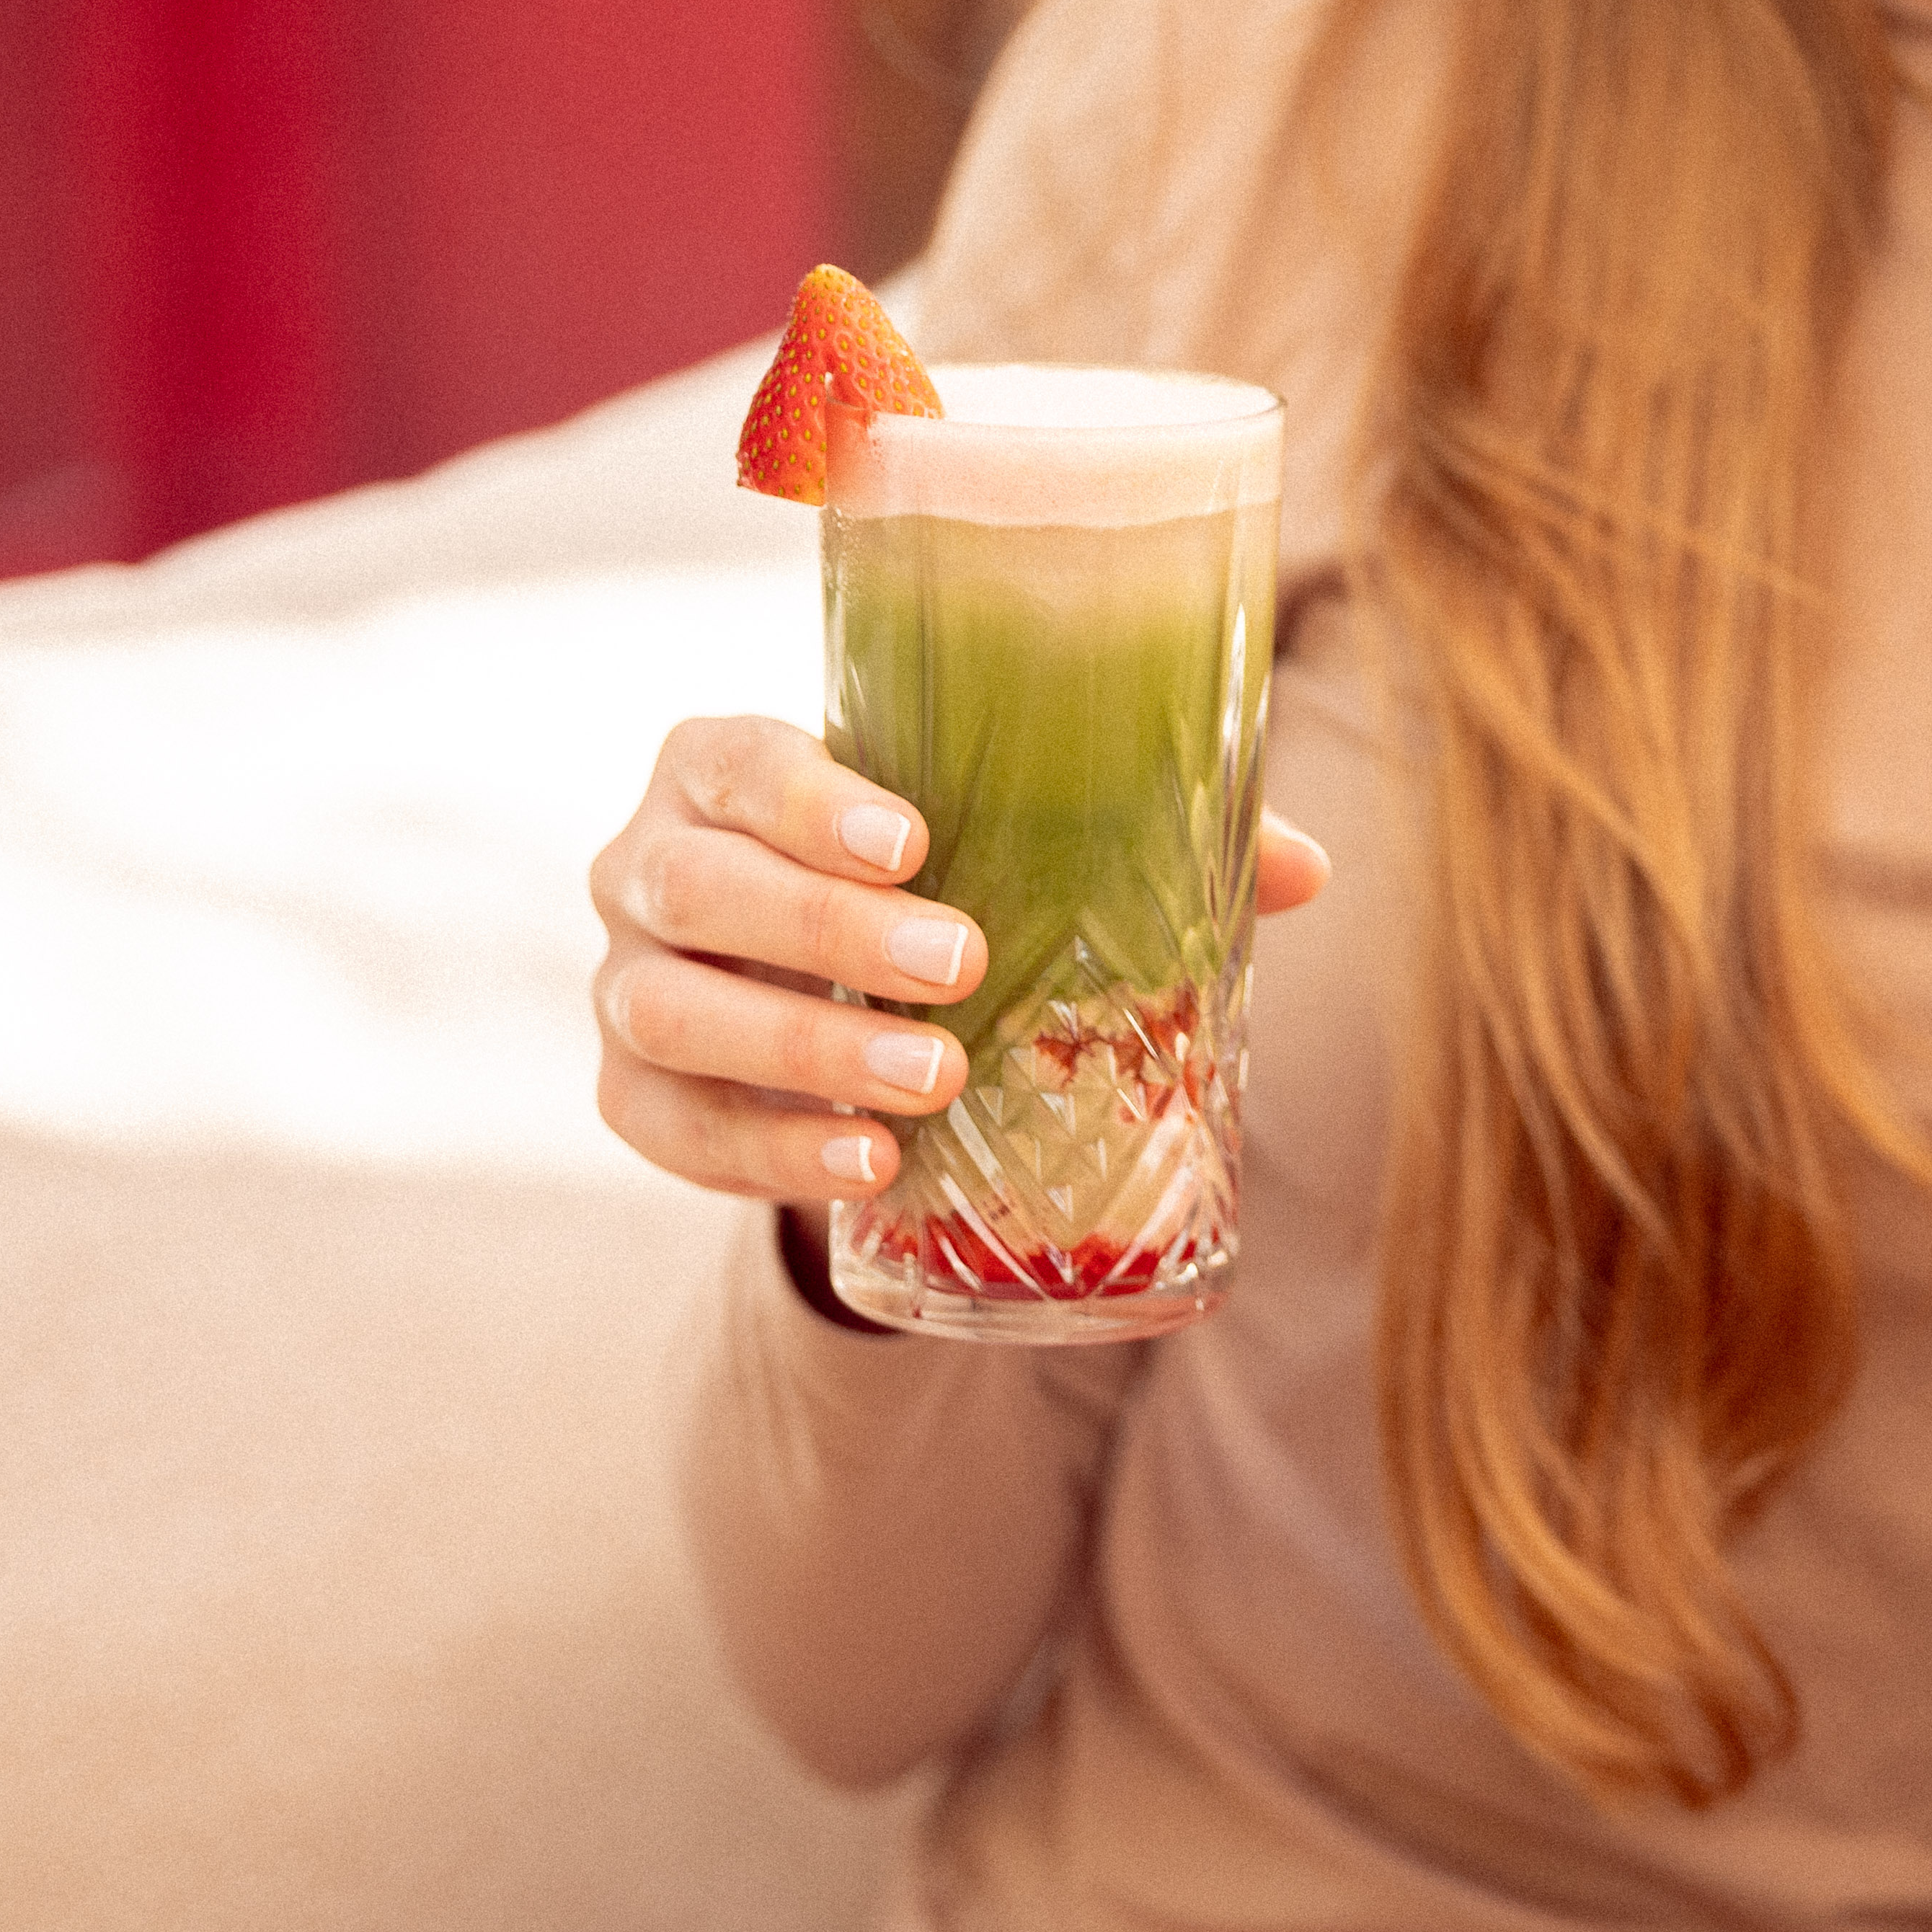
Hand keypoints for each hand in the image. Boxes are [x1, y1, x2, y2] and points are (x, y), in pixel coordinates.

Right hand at [589, 714, 1329, 1204]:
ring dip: (802, 1053)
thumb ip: (1137, 836)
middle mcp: (646, 861)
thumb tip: (1306, 869)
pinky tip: (866, 1169)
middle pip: (697, 885)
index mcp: (723, 768)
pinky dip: (763, 1153)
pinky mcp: (632, 1094)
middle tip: (961, 967)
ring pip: (669, 1012)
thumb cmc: (929, 882)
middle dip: (826, 931)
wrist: (829, 991)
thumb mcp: (1006, 842)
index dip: (810, 799)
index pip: (738, 762)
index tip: (916, 837)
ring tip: (930, 1086)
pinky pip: (667, 1130)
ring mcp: (625, 983)